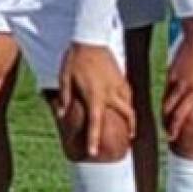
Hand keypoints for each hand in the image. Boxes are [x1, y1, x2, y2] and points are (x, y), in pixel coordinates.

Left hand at [57, 43, 134, 157]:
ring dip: (132, 116)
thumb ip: (65, 99)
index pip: (95, 123)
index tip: (94, 153)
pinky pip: (128, 93)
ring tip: (131, 125)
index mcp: (95, 96)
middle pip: (126, 116)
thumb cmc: (74, 60)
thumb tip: (61, 114)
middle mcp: (110, 93)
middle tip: (129, 139)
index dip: (94, 139)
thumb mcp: (64, 79)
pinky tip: (125, 104)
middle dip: (130, 128)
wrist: (89, 38)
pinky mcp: (121, 76)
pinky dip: (129, 102)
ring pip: (130, 104)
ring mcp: (118, 84)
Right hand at [161, 15, 192, 142]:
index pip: (179, 115)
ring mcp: (173, 78)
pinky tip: (171, 99)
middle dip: (165, 122)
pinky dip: (167, 97)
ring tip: (168, 118)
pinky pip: (166, 88)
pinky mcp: (171, 70)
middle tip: (167, 131)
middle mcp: (180, 87)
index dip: (174, 128)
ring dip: (165, 110)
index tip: (172, 137)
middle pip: (167, 110)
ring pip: (164, 98)